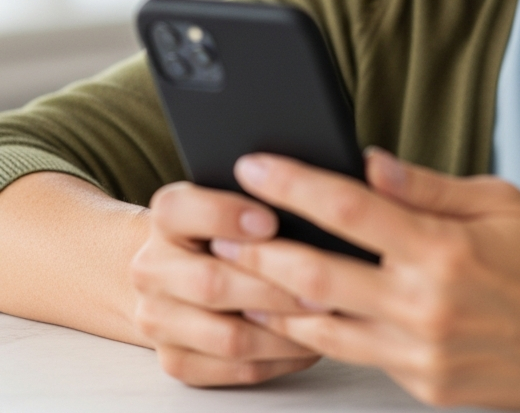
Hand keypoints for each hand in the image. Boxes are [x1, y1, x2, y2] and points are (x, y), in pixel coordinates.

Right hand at [130, 181, 320, 385]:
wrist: (180, 268)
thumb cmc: (228, 224)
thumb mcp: (234, 195)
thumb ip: (262, 193)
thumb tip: (314, 191)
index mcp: (167, 216)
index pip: (180, 211)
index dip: (226, 216)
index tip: (271, 220)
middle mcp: (152, 268)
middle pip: (211, 284)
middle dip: (274, 286)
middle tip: (323, 282)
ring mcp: (159, 320)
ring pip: (228, 337)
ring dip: (283, 330)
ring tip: (326, 315)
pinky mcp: (178, 360)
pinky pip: (234, 369)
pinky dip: (279, 358)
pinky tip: (312, 340)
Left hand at [213, 149, 519, 406]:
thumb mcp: (499, 201)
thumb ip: (427, 187)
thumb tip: (369, 164)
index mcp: (446, 248)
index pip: (352, 208)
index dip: (296, 183)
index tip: (256, 163)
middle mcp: (426, 304)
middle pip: (318, 274)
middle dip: (260, 248)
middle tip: (219, 227)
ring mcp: (422, 353)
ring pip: (323, 326)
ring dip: (272, 299)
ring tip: (234, 274)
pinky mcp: (424, 385)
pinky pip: (355, 356)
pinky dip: (316, 333)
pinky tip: (291, 315)